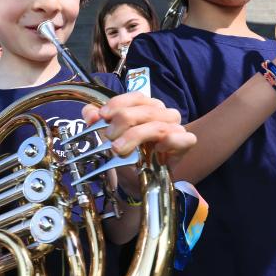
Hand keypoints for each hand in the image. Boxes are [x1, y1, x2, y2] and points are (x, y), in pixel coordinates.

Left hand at [81, 92, 195, 167]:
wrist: (138, 178)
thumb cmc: (126, 153)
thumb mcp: (107, 137)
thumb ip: (96, 122)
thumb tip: (89, 112)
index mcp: (146, 106)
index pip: (136, 97)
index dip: (118, 104)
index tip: (102, 116)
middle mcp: (163, 113)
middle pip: (145, 110)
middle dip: (123, 122)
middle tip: (108, 138)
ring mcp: (176, 127)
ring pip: (159, 126)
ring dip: (136, 136)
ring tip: (118, 149)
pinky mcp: (185, 143)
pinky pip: (183, 138)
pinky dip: (169, 142)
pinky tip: (155, 150)